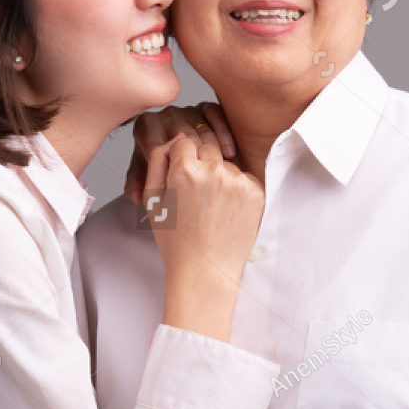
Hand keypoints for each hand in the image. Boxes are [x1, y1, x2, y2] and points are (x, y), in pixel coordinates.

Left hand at [123, 102, 235, 205]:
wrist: (188, 164)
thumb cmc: (166, 172)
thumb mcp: (150, 181)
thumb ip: (139, 186)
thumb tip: (135, 195)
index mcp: (145, 128)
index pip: (155, 146)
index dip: (168, 166)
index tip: (180, 182)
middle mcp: (163, 115)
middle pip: (178, 135)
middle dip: (191, 158)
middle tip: (203, 179)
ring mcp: (186, 109)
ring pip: (197, 125)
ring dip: (209, 148)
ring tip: (218, 171)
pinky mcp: (205, 108)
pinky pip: (214, 114)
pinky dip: (223, 133)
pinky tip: (230, 154)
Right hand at [141, 132, 263, 341]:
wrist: (205, 271)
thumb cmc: (175, 240)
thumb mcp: (152, 200)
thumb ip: (158, 161)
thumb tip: (175, 137)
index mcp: (184, 169)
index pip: (184, 141)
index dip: (181, 160)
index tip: (182, 181)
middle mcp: (213, 170)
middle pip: (207, 148)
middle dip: (201, 165)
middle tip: (197, 197)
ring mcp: (237, 181)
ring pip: (227, 164)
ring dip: (220, 178)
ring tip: (212, 209)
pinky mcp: (256, 192)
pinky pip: (244, 179)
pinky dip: (238, 191)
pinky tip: (226, 212)